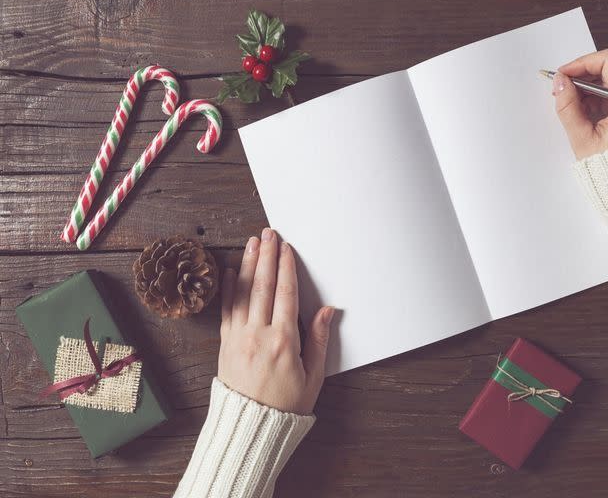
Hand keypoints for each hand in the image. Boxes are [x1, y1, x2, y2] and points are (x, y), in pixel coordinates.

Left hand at [218, 228, 333, 414]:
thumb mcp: (313, 377)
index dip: (286, 268)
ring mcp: (238, 338)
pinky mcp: (225, 345)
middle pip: (264, 287)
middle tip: (270, 234)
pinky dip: (229, 289)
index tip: (287, 249)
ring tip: (252, 243)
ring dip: (249, 265)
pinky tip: (232, 272)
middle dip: (267, 256)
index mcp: (284, 341)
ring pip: (243, 293)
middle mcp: (258, 335)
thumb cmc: (286, 406)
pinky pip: (226, 311)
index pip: (285, 294)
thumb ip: (319, 341)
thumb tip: (327, 311)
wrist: (250, 428)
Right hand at [553, 48, 607, 158]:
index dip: (582, 63)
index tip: (564, 74)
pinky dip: (601, 98)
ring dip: (591, 88)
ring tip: (573, 106)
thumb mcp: (583, 138)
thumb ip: (568, 107)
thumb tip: (560, 82)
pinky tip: (587, 112)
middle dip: (584, 76)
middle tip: (563, 90)